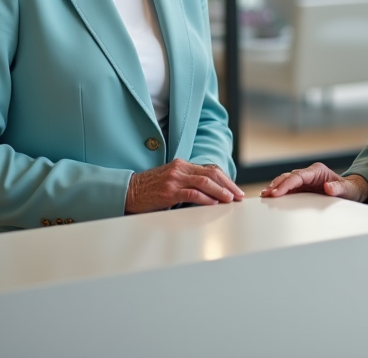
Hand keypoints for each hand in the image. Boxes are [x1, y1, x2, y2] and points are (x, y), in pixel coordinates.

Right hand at [125, 159, 244, 213]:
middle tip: (239, 195)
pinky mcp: (168, 191)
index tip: (235, 189)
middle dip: (228, 185)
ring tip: (230, 199)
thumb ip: (188, 183)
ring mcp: (174, 179)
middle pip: (211, 174)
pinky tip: (213, 203)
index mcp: (182, 165)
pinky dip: (205, 198)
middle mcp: (180, 169)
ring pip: (204, 182)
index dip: (226, 179)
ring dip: (220, 191)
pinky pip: (191, 193)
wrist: (128, 192)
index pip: (210, 169)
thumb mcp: (171, 181)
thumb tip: (210, 195)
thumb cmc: (150, 189)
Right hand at [260, 162, 367, 201]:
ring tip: (265, 195)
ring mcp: (305, 180)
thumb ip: (338, 189)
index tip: (277, 192)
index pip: (298, 176)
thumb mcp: (347, 190)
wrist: (350, 191)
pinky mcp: (303, 187)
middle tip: (267, 194)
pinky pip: (288, 187)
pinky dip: (279, 190)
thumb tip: (328, 187)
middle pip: (289, 177)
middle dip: (277, 185)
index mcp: (318, 171)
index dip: (286, 183)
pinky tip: (270, 195)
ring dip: (275, 187)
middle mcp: (309, 174)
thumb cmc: (349, 189)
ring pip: (286, 180)